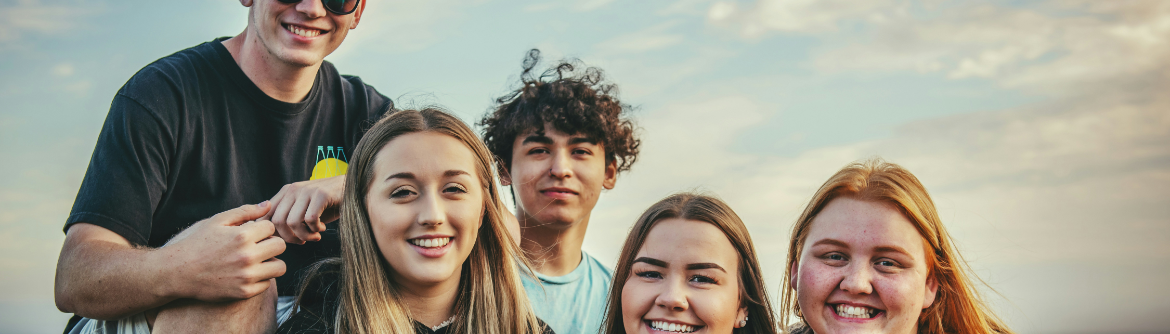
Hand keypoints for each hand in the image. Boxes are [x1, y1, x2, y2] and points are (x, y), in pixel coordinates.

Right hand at [159, 202, 286, 301]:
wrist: (176, 272)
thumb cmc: (196, 243)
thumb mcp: (216, 221)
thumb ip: (245, 212)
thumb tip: (268, 204)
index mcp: (242, 236)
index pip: (271, 227)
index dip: (261, 228)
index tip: (251, 233)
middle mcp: (247, 256)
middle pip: (281, 246)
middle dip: (271, 243)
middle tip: (257, 246)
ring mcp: (247, 276)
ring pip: (280, 267)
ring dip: (271, 262)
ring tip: (256, 260)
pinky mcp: (244, 292)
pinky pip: (267, 284)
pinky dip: (261, 278)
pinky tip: (246, 273)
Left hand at [264, 175, 344, 243]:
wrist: (353, 190)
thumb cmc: (327, 205)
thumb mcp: (304, 210)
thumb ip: (287, 218)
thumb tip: (270, 236)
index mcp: (286, 192)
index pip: (266, 215)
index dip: (273, 232)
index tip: (288, 240)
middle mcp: (293, 189)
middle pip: (277, 221)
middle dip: (289, 238)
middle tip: (302, 241)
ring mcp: (307, 190)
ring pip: (293, 222)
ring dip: (304, 235)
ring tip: (314, 236)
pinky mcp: (321, 194)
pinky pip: (310, 219)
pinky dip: (315, 229)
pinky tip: (322, 228)